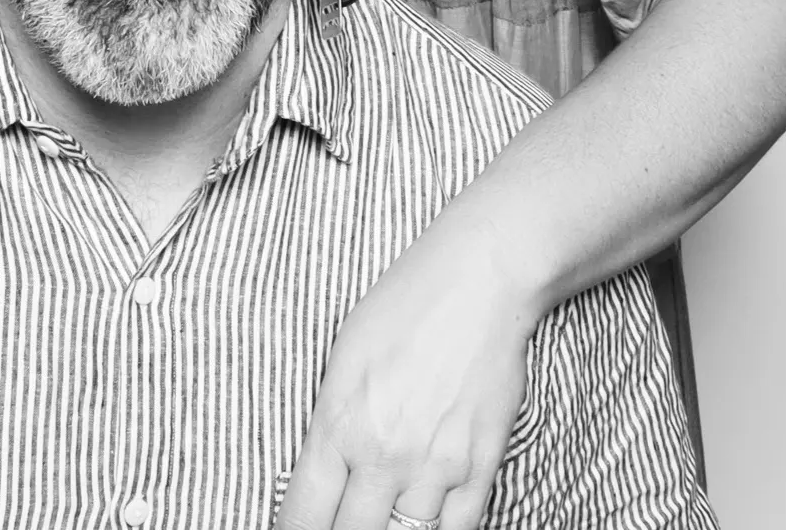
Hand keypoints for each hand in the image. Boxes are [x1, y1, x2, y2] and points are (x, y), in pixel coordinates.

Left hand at [278, 216, 538, 529]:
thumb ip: (331, 421)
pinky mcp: (480, 467)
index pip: (304, 515)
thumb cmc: (405, 303)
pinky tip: (423, 523)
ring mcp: (436, 466)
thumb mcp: (343, 355)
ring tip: (380, 516)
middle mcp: (384, 454)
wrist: (479, 280)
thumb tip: (323, 475)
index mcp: (340, 421)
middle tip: (340, 522)